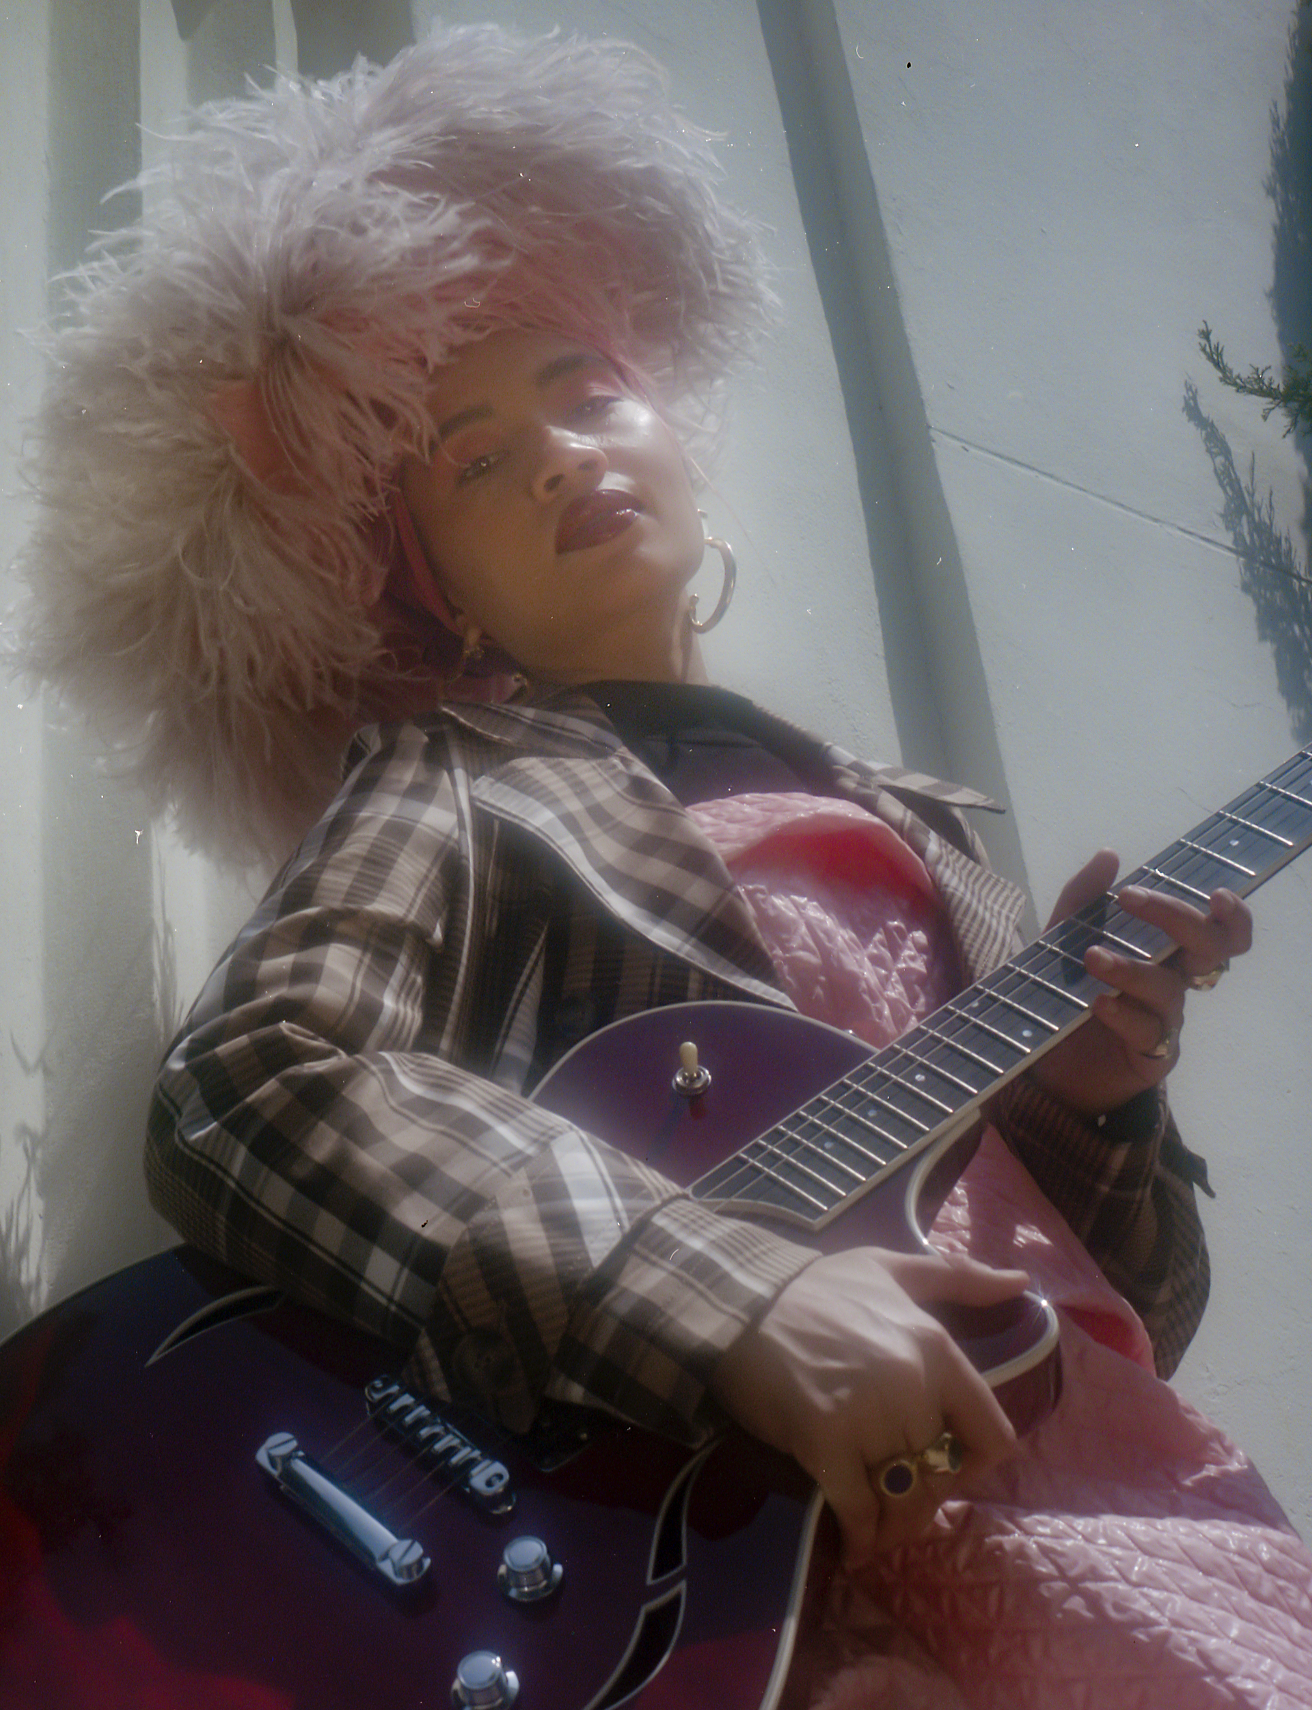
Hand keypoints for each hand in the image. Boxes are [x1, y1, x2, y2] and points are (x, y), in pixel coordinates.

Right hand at [708, 1247, 1025, 1564]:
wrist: (737, 1301)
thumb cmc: (815, 1287)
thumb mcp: (891, 1267)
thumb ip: (958, 1277)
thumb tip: (1020, 1283)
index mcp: (936, 1347)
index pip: (992, 1434)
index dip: (974, 1462)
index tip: (944, 1463)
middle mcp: (913, 1384)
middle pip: (942, 1473)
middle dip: (923, 1491)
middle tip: (896, 1494)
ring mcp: (869, 1415)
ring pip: (905, 1498)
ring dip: (894, 1523)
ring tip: (877, 1527)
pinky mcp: (824, 1441)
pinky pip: (859, 1509)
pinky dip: (860, 1536)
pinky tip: (852, 1545)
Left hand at [1030, 849, 1252, 1114]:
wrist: (1046, 1063)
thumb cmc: (1067, 994)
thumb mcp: (1064, 939)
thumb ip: (1084, 899)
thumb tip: (1110, 854)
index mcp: (1166, 952)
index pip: (1218, 931)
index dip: (1232, 915)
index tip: (1215, 895)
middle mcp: (1175, 982)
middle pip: (1207, 948)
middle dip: (1176, 918)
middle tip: (1132, 899)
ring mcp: (1166, 1021)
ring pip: (1170, 989)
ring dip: (1133, 968)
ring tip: (1092, 957)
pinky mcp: (1151, 1056)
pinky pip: (1147, 1032)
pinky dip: (1124, 1014)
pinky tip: (1100, 1002)